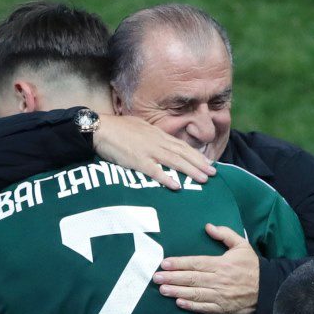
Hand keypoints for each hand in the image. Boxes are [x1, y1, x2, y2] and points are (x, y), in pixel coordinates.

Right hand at [93, 115, 214, 190]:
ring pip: (174, 161)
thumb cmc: (117, 128)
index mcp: (157, 134)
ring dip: (190, 170)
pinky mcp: (137, 160)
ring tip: (203, 179)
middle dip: (199, 163)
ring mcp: (148, 151)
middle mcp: (156, 142)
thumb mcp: (139, 128)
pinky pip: (154, 171)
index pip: (181, 145)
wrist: (100, 128)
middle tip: (213, 173)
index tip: (208, 162)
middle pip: (182, 153)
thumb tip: (162, 143)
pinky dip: (166, 178)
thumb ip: (152, 136)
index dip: (196, 154)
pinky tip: (177, 186)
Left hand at [153, 224, 258, 313]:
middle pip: (192, 278)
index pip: (196, 262)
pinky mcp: (223, 308)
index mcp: (222, 264)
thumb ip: (225, 234)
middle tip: (156, 278)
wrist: (268, 288)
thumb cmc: (252, 266)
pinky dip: (191, 306)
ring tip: (162, 290)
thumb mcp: (242, 245)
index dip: (179, 263)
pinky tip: (179, 303)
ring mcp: (220, 295)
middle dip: (172, 278)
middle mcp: (219, 280)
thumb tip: (208, 226)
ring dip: (177, 292)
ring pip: (195, 293)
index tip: (164, 264)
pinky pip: (205, 307)